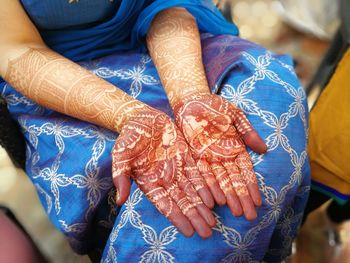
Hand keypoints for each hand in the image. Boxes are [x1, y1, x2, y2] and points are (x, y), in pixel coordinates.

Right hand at [112, 105, 215, 237]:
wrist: (141, 118)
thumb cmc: (128, 138)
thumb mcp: (120, 155)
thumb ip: (120, 177)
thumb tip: (119, 201)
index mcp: (149, 182)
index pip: (165, 204)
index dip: (177, 218)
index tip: (189, 231)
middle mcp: (165, 179)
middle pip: (182, 202)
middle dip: (194, 217)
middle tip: (207, 233)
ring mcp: (176, 169)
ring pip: (192, 191)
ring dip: (202, 207)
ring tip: (213, 222)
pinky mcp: (186, 157)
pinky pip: (198, 174)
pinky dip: (206, 187)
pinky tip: (215, 199)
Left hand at [173, 93, 266, 219]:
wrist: (191, 100)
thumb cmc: (216, 106)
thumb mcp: (235, 116)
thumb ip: (248, 131)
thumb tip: (264, 149)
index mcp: (235, 148)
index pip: (246, 171)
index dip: (251, 186)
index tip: (258, 201)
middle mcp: (223, 156)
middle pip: (234, 180)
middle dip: (242, 197)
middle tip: (249, 215)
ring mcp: (209, 158)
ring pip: (220, 181)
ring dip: (228, 196)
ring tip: (235, 212)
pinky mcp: (195, 157)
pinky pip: (202, 174)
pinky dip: (208, 187)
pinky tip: (214, 201)